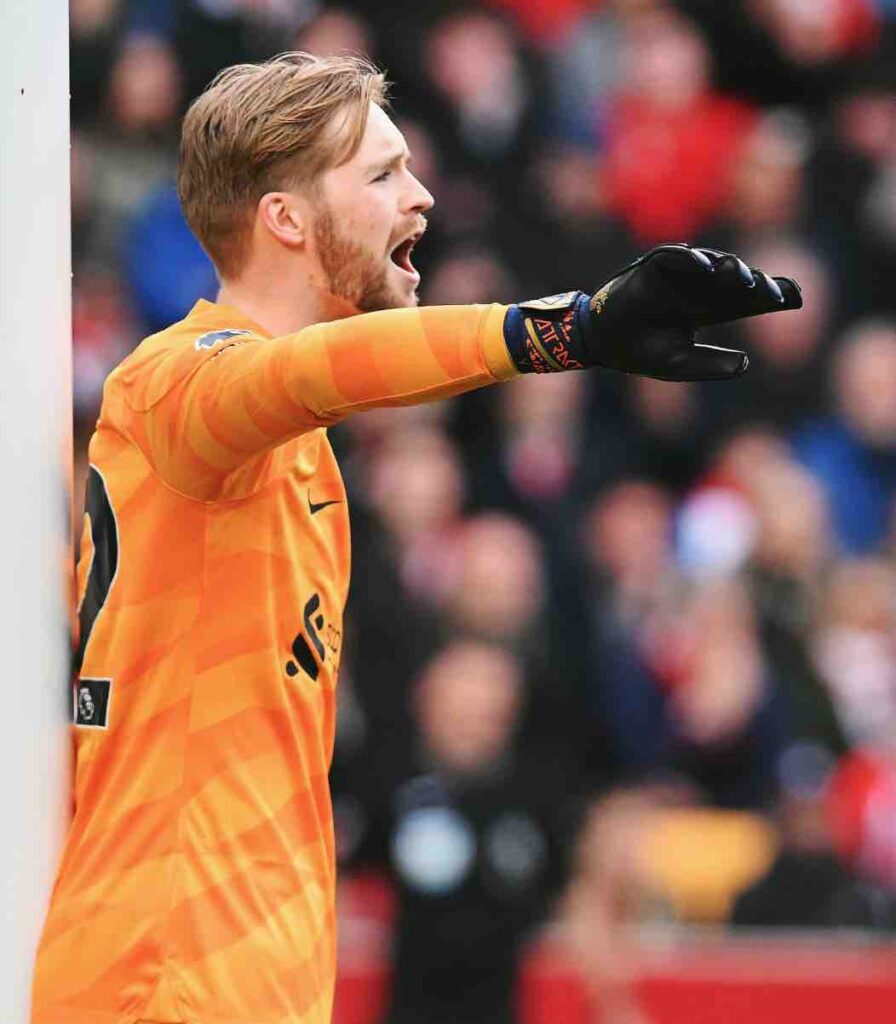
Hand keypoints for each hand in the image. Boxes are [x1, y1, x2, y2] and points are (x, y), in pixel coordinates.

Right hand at [581, 243, 801, 380]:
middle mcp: (699, 288)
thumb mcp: (680, 363)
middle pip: (735, 281)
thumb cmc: (641, 352)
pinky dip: (691, 261)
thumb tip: (746, 365)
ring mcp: (678, 276)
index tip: (796, 298)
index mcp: (709, 309)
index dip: (770, 297)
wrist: (603, 342)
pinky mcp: (654, 267)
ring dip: (729, 269)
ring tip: (746, 278)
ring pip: (711, 265)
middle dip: (757, 284)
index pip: (746, 300)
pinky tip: (710, 268)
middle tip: (776, 291)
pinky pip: (675, 257)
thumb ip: (711, 364)